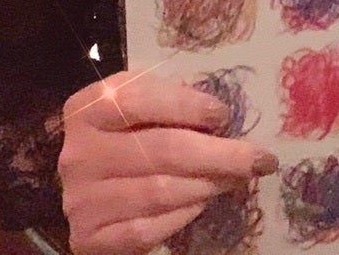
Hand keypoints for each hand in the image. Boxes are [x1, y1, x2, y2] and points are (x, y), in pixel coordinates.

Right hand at [59, 71, 275, 254]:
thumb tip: (222, 117)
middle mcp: (78, 154)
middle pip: (161, 150)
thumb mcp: (142, 105)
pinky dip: (183, 215)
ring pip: (160, 192)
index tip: (224, 115)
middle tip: (260, 158)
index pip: (139, 100)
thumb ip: (172, 102)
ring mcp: (80, 199)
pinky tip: (203, 202)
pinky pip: (147, 229)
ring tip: (239, 178)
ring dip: (210, 185)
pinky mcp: (88, 238)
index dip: (187, 106)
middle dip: (220, 154)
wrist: (92, 190)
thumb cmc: (129, 134)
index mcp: (88, 109)